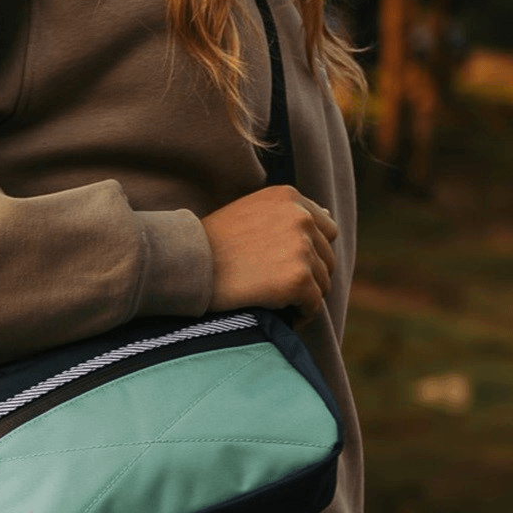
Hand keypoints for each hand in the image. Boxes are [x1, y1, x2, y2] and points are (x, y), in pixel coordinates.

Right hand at [200, 185, 337, 319]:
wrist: (185, 267)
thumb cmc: (208, 245)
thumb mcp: (248, 213)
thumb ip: (286, 214)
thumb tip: (328, 216)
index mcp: (288, 197)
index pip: (325, 228)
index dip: (307, 251)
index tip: (279, 265)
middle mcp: (300, 216)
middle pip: (326, 258)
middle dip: (306, 276)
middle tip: (272, 288)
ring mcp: (301, 247)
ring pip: (322, 283)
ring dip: (303, 297)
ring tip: (273, 303)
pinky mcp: (298, 278)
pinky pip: (314, 305)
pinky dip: (300, 315)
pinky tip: (278, 315)